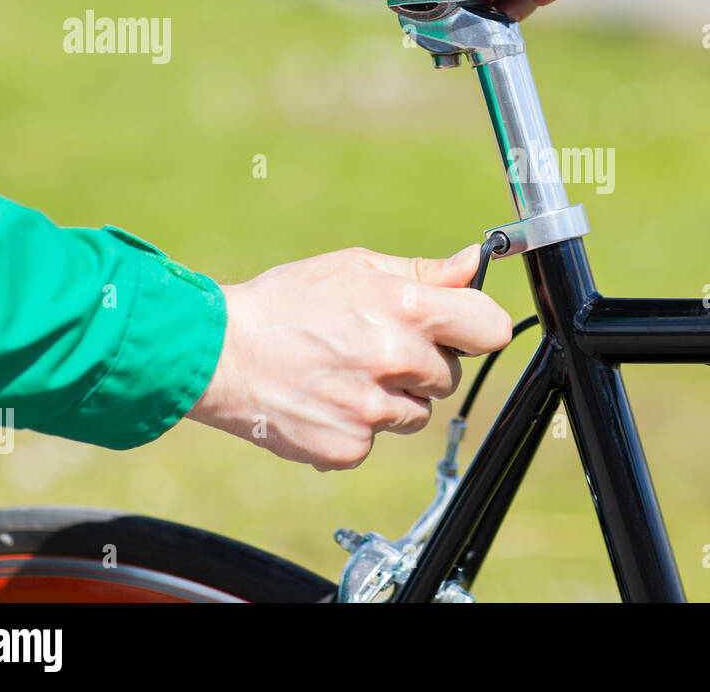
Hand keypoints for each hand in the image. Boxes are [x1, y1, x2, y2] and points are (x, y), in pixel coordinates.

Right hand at [186, 245, 512, 470]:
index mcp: (408, 309)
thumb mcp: (355, 268)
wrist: (218, 352)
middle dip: (422, 365)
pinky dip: (355, 428)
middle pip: (450, 375)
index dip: (475, 328)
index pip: (490, 328)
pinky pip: (374, 442)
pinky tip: (324, 401)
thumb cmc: (287, 302)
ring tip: (343, 373)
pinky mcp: (348, 447)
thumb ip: (424, 272)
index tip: (459, 329)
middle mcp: (398, 360)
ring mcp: (373, 410)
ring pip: (416, 414)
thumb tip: (473, 262)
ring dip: (392, 399)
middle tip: (373, 347)